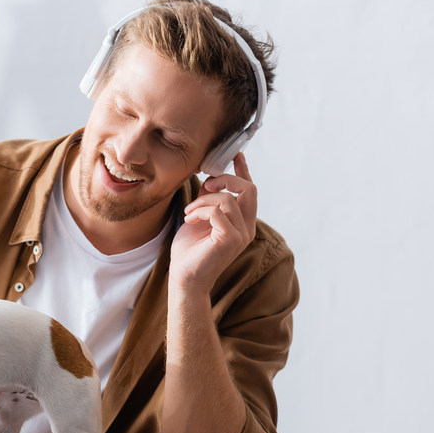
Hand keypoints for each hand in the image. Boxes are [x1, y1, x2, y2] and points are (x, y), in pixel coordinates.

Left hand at [169, 153, 256, 293]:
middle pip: (249, 189)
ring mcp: (241, 234)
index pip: (249, 191)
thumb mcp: (199, 218)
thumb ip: (208, 200)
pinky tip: (189, 219)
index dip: (243, 170)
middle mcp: (247, 228)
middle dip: (226, 179)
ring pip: (228, 199)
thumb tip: (209, 179)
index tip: (236, 154)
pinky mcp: (230, 239)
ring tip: (189, 212)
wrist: (184, 278)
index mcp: (242, 223)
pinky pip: (218, 211)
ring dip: (203, 200)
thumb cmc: (189, 251)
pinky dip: (200, 210)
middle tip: (206, 185)